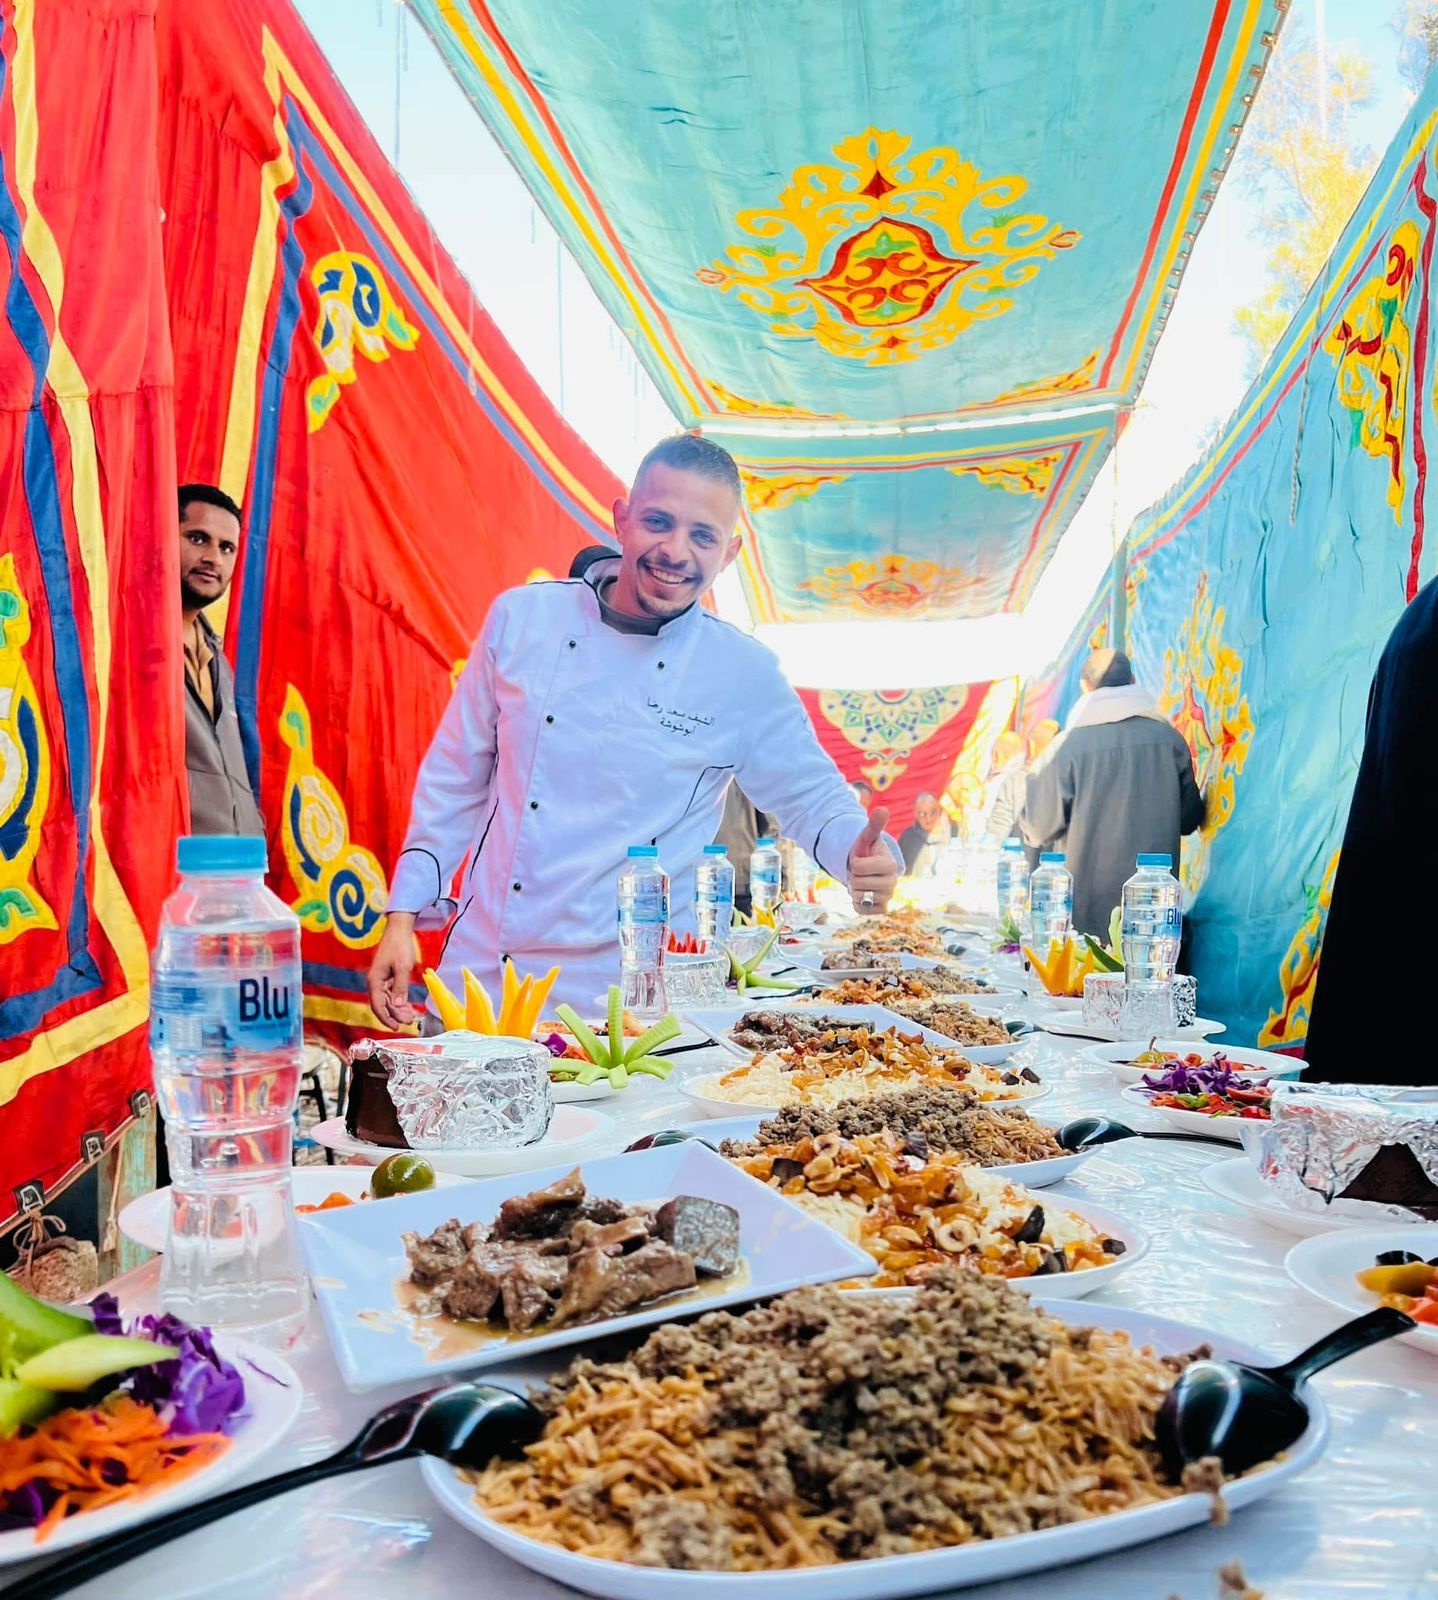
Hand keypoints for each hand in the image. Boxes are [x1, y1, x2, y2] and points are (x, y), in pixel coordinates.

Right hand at [367, 913, 418, 1028]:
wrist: (399, 930)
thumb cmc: (399, 945)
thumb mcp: (402, 967)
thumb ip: (400, 987)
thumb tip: (398, 1005)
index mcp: (374, 980)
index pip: (378, 1005)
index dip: (386, 1018)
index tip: (396, 1026)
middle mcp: (375, 982)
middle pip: (383, 1005)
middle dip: (395, 1015)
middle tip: (409, 1020)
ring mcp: (381, 980)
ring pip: (388, 1001)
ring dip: (398, 1009)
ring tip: (411, 1016)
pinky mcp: (387, 977)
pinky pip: (391, 994)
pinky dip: (399, 1001)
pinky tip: (408, 1007)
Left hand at [847, 805, 897, 915]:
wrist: (868, 871)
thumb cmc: (867, 852)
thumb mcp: (868, 837)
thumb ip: (874, 825)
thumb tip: (882, 809)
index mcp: (891, 865)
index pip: (860, 866)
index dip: (855, 862)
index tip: (862, 859)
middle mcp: (893, 883)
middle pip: (858, 882)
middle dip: (854, 876)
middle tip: (861, 872)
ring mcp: (888, 898)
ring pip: (858, 896)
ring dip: (854, 889)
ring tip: (862, 882)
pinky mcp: (881, 909)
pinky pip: (860, 909)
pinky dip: (856, 902)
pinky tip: (863, 894)